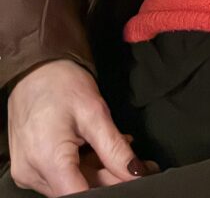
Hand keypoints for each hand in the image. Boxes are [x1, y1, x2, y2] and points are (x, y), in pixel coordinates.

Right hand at [8, 59, 151, 195]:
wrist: (34, 69)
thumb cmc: (61, 83)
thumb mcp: (95, 112)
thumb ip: (115, 149)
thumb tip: (137, 173)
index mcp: (48, 160)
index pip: (83, 195)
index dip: (112, 188)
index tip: (134, 178)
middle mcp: (32, 172)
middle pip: (78, 190)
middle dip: (110, 179)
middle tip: (137, 164)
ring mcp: (28, 172)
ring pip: (70, 185)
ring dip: (97, 172)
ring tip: (118, 148)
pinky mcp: (28, 167)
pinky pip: (60, 177)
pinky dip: (82, 167)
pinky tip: (99, 150)